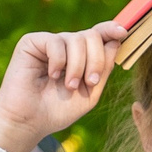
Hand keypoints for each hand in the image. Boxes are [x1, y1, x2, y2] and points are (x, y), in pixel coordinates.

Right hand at [0, 22, 124, 151]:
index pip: (98, 35)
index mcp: (80, 56)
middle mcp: (66, 46)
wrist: (29, 121)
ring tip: (68, 86)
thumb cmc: (57, 110)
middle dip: (96, 60)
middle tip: (90, 83)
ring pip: (76, 39)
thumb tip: (116, 40)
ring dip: (77, 66)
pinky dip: (59, 62)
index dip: (111, 30)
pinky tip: (51, 76)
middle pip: (92, 36)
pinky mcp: (32, 42)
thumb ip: (104, 68)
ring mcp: (49, 43)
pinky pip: (56, 42)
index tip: (123, 32)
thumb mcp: (90, 92)